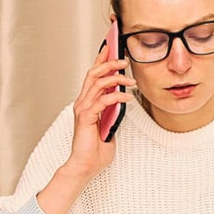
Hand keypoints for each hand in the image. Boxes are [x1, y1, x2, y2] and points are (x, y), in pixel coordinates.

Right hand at [65, 44, 133, 176]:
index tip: (111, 46)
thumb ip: (113, 112)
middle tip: (124, 59)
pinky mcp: (86, 117)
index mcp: (87, 102)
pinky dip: (116, 96)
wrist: (85, 166)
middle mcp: (82, 102)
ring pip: (98, 83)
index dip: (101, 59)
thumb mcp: (109, 125)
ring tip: (130, 79)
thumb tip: (122, 101)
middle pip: (93, 73)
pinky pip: (103, 101)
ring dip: (115, 78)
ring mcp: (83, 109)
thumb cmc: (95, 150)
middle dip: (109, 62)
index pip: (93, 75)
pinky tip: (127, 98)